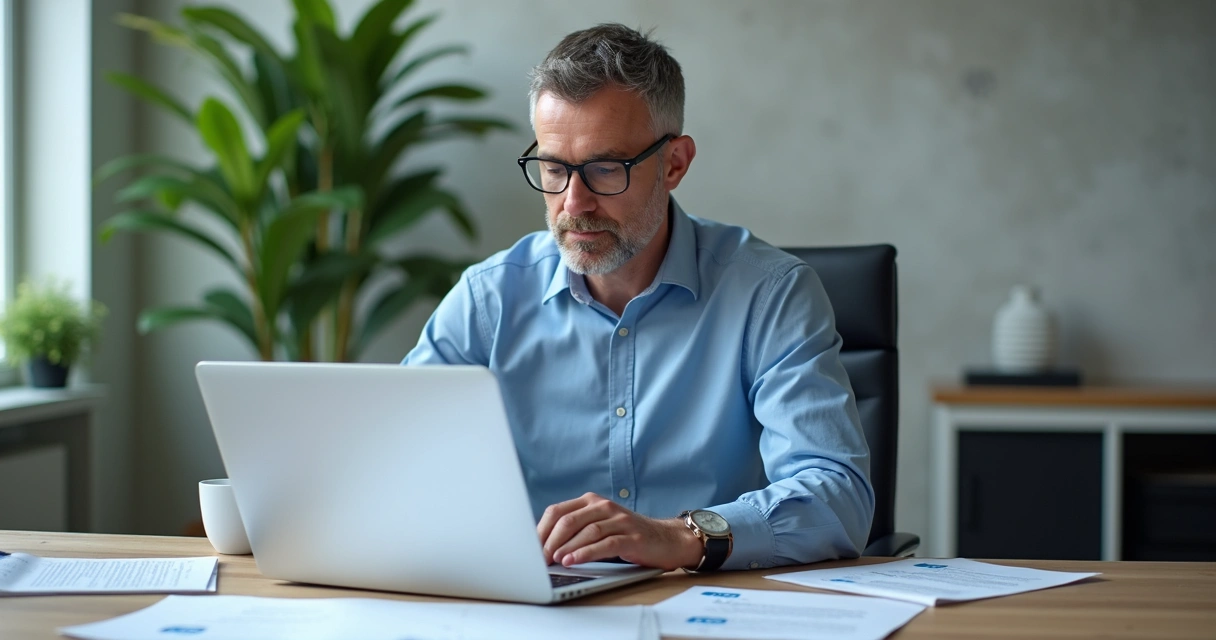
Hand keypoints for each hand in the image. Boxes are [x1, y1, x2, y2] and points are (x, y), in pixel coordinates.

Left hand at [537, 492, 703, 570]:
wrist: (666, 539)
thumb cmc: (627, 535)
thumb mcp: (599, 527)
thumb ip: (575, 530)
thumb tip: (543, 548)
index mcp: (591, 501)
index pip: (557, 511)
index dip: (541, 530)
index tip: (528, 548)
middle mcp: (604, 506)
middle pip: (569, 520)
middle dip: (550, 540)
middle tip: (538, 558)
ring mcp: (619, 520)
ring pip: (586, 531)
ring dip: (566, 547)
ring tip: (553, 561)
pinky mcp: (632, 536)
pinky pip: (605, 543)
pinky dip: (586, 552)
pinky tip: (573, 560)